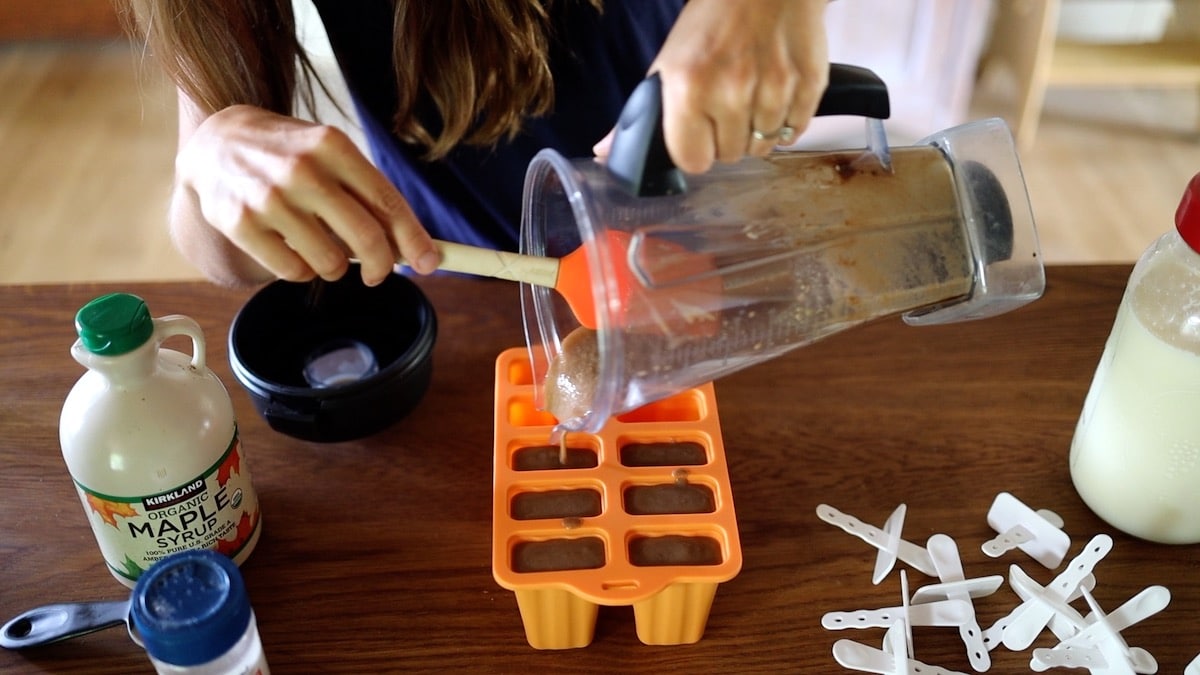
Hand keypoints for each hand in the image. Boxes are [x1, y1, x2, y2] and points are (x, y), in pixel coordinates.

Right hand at [174, 104, 439, 286]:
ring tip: (321, 246)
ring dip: (335, 267)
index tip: (430, 263)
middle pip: (366, 238)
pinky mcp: (240, 224)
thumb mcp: (329, 154)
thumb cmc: (288, 153)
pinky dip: (302, 271)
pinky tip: (292, 248)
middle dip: (382, 266)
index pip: (387, 203)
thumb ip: (367, 194)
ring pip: (331, 263)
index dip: (414, 240)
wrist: (215, 141)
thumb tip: (410, 246)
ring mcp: (268, 198)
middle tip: (378, 273)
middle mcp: (301, 169)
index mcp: (333, 146)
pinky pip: (294, 272)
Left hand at [594, 0, 828, 173]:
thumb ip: (641, 114)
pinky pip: (794, 130)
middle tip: (725, 107)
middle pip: (730, 156)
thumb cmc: (712, 21)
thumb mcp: (667, 64)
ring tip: (751, 97)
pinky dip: (785, 122)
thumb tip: (605, 152)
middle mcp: (732, 92)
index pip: (693, 161)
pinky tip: (774, 95)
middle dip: (726, 138)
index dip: (695, 150)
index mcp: (689, 88)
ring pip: (763, 147)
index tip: (698, 136)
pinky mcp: (809, 84)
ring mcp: (774, 89)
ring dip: (756, 131)